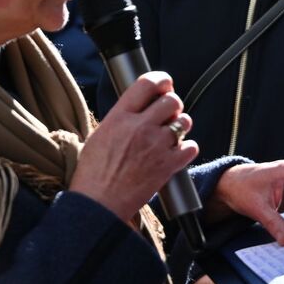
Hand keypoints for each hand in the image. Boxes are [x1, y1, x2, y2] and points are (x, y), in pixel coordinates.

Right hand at [69, 71, 197, 222]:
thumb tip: (137, 108)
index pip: (146, 83)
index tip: (165, 83)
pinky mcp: (168, 166)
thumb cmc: (93, 174)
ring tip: (172, 133)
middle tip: (168, 113)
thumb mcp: (100, 135)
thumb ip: (121, 118)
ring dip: (181, 125)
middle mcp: (140, 127)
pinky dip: (187, 148)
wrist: (98, 204)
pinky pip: (191, 147)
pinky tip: (177, 152)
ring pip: (184, 121)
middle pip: (171, 100)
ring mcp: (156, 146)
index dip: (161, 79)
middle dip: (173, 104)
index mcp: (119, 116)